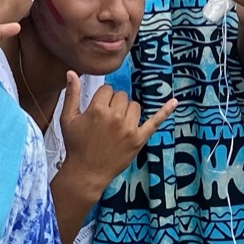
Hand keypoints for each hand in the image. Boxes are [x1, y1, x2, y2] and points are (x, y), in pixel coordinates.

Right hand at [56, 77, 176, 189]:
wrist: (87, 172)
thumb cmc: (75, 145)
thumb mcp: (68, 118)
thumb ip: (72, 94)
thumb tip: (72, 72)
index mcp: (97, 109)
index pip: (107, 90)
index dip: (102, 98)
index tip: (97, 110)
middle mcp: (115, 117)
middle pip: (121, 96)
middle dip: (114, 104)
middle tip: (106, 120)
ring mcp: (129, 128)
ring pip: (134, 106)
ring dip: (127, 111)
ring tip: (117, 124)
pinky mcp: (139, 139)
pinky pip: (155, 121)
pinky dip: (165, 111)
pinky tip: (175, 101)